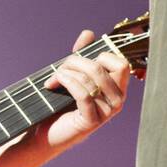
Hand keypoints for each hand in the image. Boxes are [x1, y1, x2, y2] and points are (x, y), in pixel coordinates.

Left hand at [36, 29, 130, 147]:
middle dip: (78, 61)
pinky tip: (54, 82)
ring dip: (68, 72)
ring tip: (54, 78)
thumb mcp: (73, 75)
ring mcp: (107, 112)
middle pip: (105, 67)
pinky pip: (84, 94)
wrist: (45, 132)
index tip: (81, 59)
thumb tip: (89, 33)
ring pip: (93, 78)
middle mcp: (118, 101)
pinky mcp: (92, 121)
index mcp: (117, 88)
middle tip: (61, 68)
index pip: (121, 63)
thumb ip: (82, 54)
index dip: (101, 55)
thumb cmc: (61, 104)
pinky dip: (68, 82)